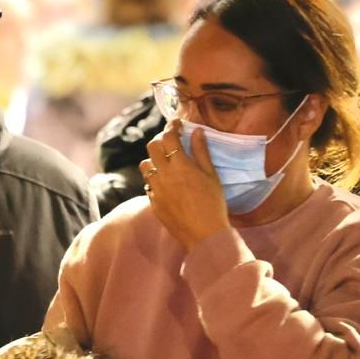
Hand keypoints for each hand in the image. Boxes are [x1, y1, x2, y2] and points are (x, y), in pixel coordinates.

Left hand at [139, 119, 229, 249]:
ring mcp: (156, 189)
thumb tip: (197, 131)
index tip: (176, 124)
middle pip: (152, 147)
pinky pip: (148, 185)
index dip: (172, 126)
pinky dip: (155, 180)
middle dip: (160, 140)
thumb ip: (201, 152)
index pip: (169, 137)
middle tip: (170, 143)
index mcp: (181, 166)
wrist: (204, 235)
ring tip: (166, 164)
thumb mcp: (211, 176)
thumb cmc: (213, 204)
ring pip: (145, 165)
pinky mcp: (153, 203)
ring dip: (154, 160)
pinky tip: (166, 185)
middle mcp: (164, 175)